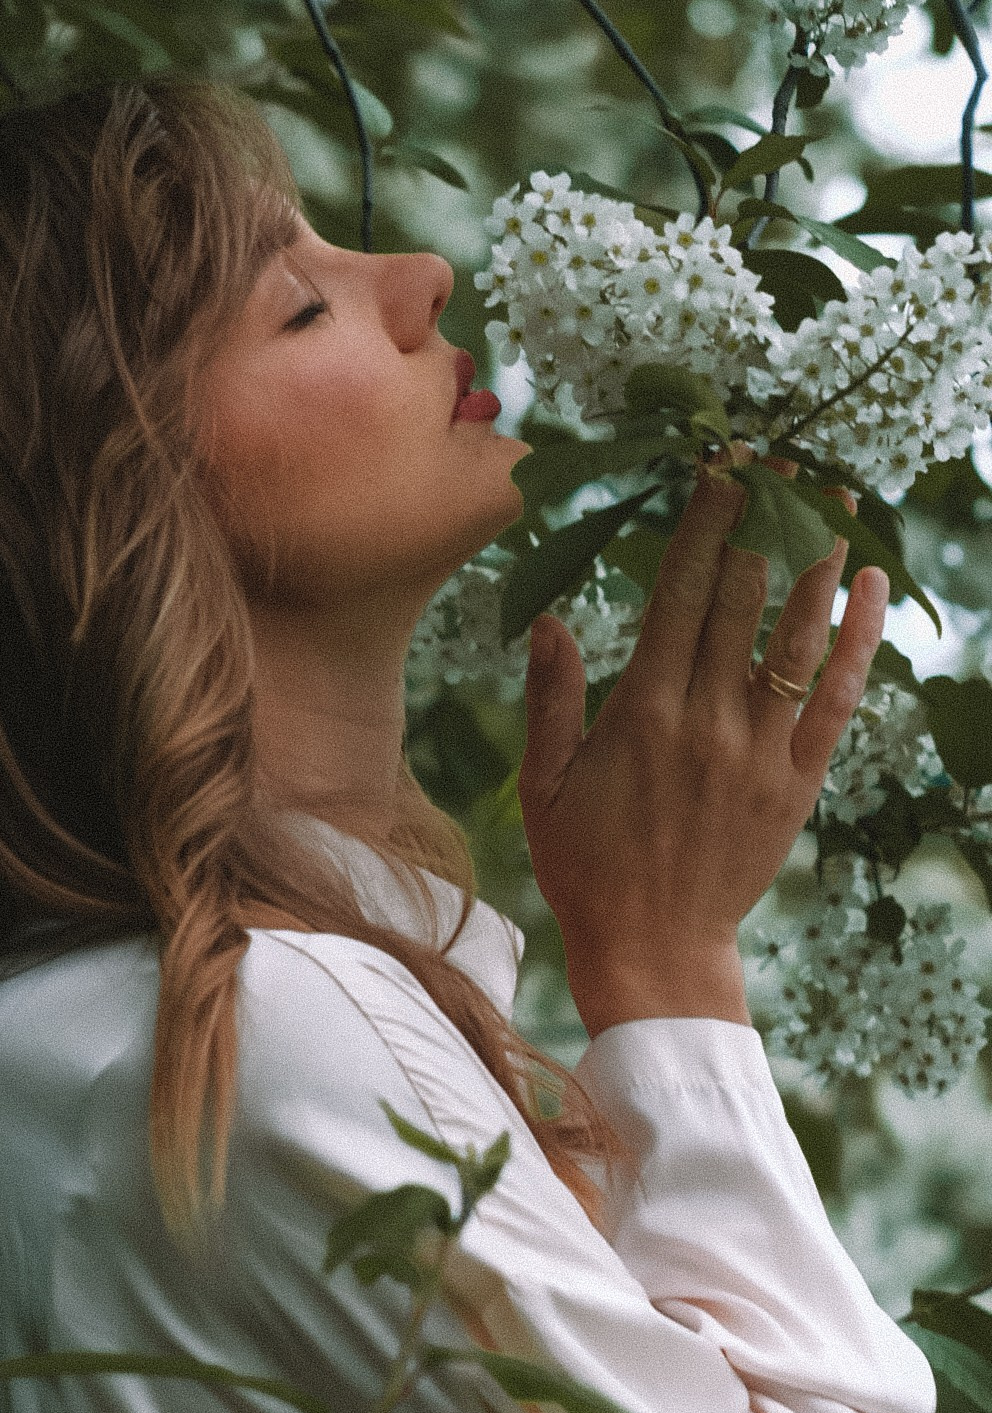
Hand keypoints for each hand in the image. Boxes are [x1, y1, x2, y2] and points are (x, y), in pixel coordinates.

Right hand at [517, 450, 888, 1027]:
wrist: (654, 949)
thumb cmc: (585, 865)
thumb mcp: (542, 785)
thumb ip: (552, 699)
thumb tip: (552, 619)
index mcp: (642, 713)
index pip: (681, 593)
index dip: (704, 523)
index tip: (720, 469)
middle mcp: (708, 720)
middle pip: (744, 598)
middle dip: (759, 522)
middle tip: (777, 462)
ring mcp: (760, 751)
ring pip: (798, 636)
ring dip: (818, 561)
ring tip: (833, 498)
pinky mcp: (798, 782)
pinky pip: (837, 698)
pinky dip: (857, 639)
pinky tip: (869, 586)